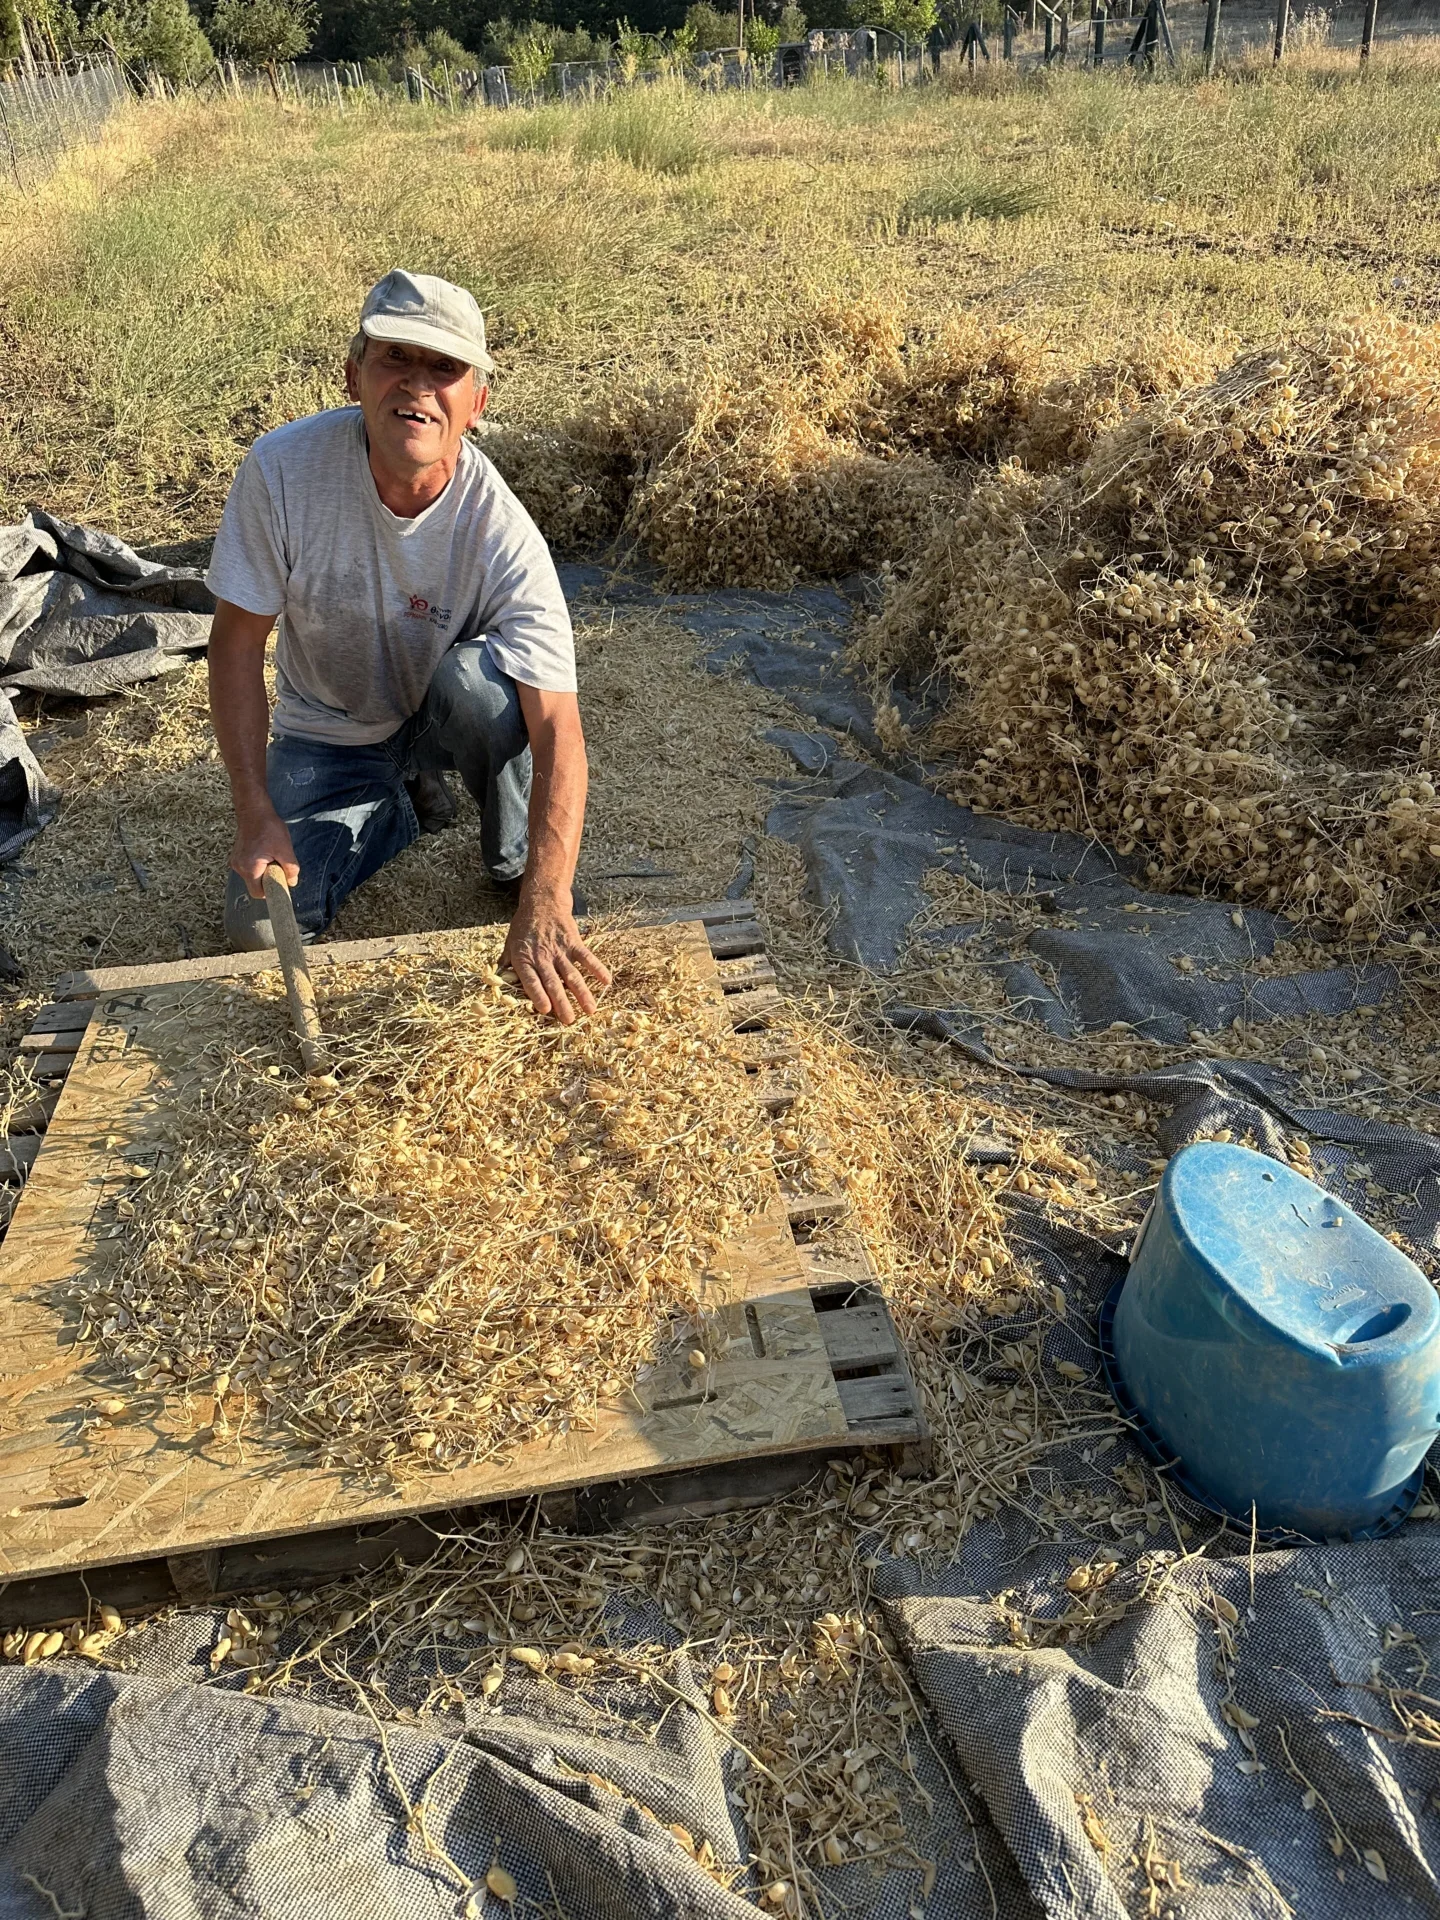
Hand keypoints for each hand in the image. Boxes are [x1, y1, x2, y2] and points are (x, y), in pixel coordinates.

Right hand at [231, 802, 298, 898]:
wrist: (254, 810)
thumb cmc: (269, 827)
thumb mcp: (285, 849)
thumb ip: (291, 869)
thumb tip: (292, 882)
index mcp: (249, 868)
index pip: (259, 893)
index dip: (271, 891)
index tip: (280, 883)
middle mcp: (239, 867)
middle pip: (256, 885)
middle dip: (268, 880)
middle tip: (277, 865)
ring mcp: (236, 862)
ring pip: (253, 877)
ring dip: (263, 872)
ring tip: (270, 856)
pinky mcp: (237, 857)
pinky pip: (249, 869)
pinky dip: (258, 866)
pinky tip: (264, 852)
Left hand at [501, 884, 610, 1024]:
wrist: (542, 903)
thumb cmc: (523, 928)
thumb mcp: (509, 945)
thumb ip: (507, 965)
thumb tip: (498, 983)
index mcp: (524, 959)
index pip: (531, 980)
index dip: (538, 994)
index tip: (546, 1010)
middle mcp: (542, 957)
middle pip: (553, 983)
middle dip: (563, 1003)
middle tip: (570, 1021)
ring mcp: (559, 950)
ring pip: (572, 975)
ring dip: (582, 993)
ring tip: (590, 1010)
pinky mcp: (573, 943)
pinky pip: (587, 957)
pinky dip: (597, 969)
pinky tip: (606, 981)